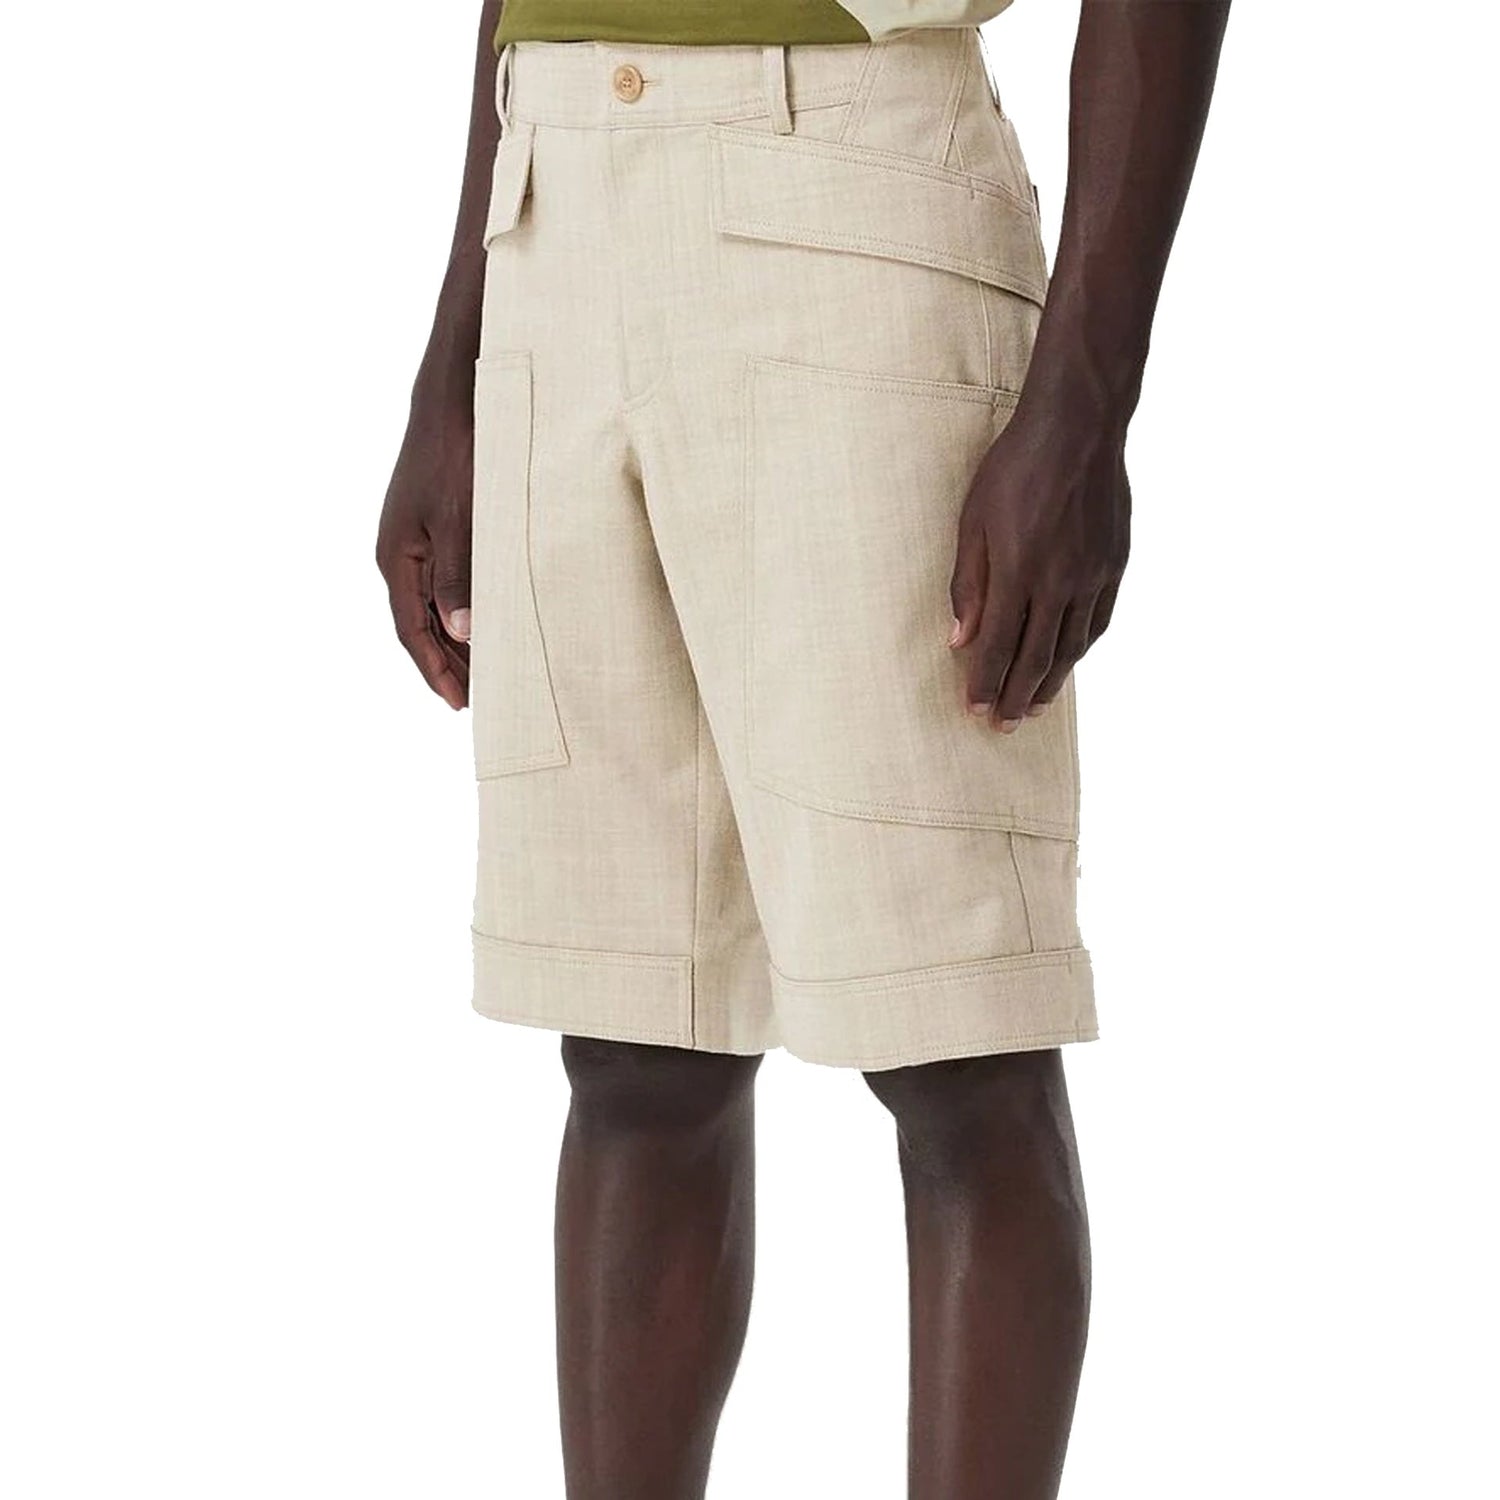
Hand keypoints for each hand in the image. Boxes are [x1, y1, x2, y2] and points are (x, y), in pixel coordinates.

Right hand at [375, 401, 474, 710]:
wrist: (453, 402)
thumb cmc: (457, 456)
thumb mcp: (461, 520)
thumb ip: (458, 576)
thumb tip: (459, 631)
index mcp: (397, 559)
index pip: (412, 632)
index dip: (436, 670)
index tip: (460, 703)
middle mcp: (399, 555)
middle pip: (420, 626)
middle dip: (447, 664)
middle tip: (478, 700)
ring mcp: (414, 541)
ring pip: (432, 607)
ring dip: (454, 641)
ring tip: (483, 673)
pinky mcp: (432, 528)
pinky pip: (442, 584)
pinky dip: (460, 610)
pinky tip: (482, 622)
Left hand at [948, 392, 1130, 729]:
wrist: (1078, 426)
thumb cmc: (1014, 467)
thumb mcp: (972, 521)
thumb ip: (967, 584)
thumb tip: (959, 640)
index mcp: (1017, 571)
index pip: (996, 647)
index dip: (984, 684)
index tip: (974, 711)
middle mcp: (1059, 582)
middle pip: (1035, 658)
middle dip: (1015, 697)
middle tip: (1002, 726)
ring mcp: (1093, 575)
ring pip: (1070, 647)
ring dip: (1050, 682)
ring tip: (1032, 707)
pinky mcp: (1115, 564)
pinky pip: (1098, 622)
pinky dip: (1081, 649)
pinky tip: (1068, 663)